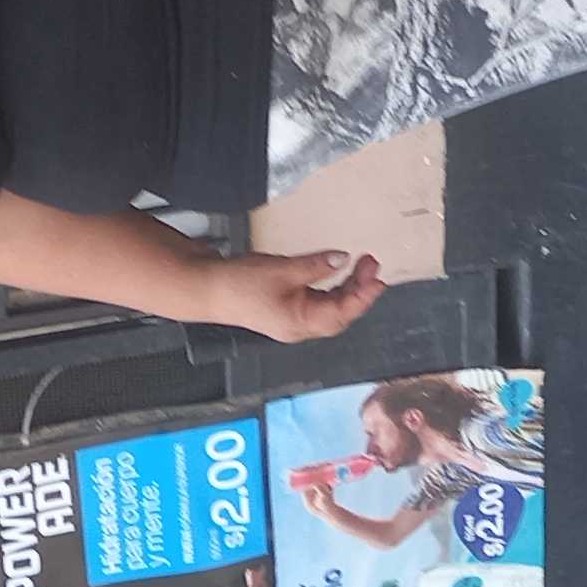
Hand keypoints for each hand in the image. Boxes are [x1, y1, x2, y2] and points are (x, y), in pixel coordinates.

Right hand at [209, 247, 384, 342]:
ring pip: (329, 307)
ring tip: (361, 265)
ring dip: (346, 287)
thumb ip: (316, 266)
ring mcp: (292, 320)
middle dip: (359, 289)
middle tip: (372, 263)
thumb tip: (343, 259)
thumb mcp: (283, 269)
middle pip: (339, 313)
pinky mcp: (284, 309)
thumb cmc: (242, 282)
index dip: (363, 297)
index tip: (379, 278)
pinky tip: (337, 272)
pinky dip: (330, 288)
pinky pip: (316, 301)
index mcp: (301, 323)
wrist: (207, 287)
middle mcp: (300, 327)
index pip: (342, 314)